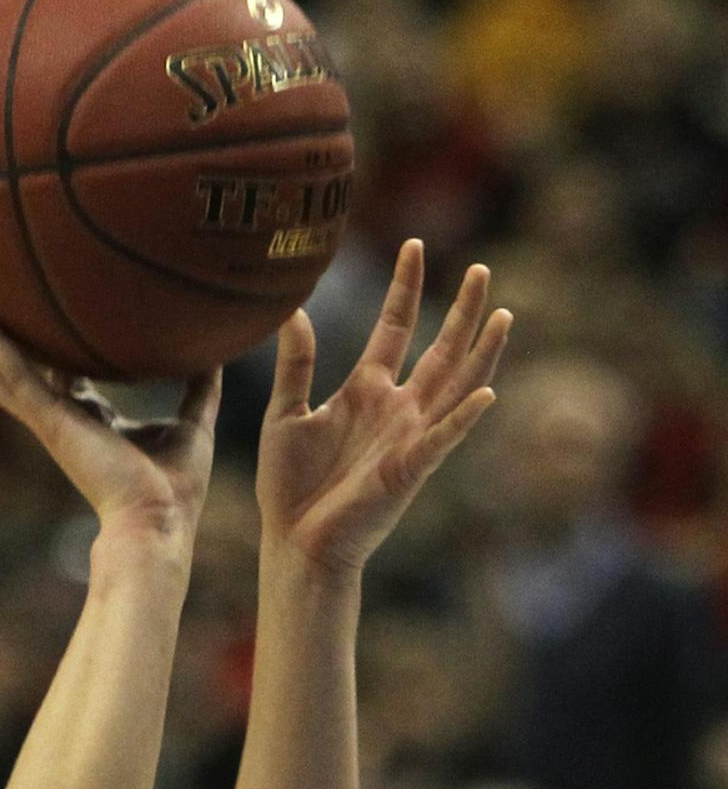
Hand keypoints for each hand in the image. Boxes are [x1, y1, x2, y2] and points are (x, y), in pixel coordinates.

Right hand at [0, 295, 220, 543]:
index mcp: (88, 419)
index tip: (34, 311)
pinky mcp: (48, 421)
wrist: (159, 521)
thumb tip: (216, 351)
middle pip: (12, 370)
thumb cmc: (174, 489)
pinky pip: (11, 375)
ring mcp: (48, 420)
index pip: (56, 375)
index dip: (42, 345)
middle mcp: (60, 417)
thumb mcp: (194, 423)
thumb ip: (200, 387)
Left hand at [257, 240, 510, 573]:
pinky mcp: (410, 468)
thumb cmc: (288, 486)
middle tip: (483, 268)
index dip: (406, 288)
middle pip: (441, 348)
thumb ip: (296, 364)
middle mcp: (396, 407)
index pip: (395, 327)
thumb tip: (291, 310)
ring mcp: (409, 436)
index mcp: (366, 390)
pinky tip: (486, 393)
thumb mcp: (284, 414)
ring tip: (504, 315)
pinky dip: (464, 418)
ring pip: (456, 386)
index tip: (414, 246)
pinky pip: (443, 439)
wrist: (293, 541)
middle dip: (462, 310)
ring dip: (481, 353)